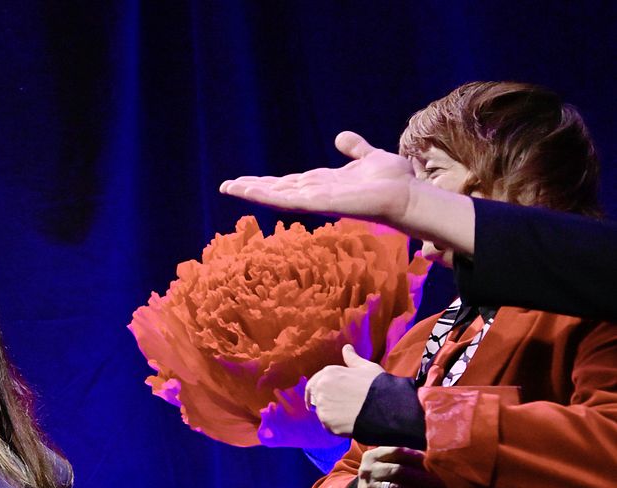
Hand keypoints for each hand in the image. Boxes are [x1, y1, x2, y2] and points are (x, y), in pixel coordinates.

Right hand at [220, 132, 414, 223]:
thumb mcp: (370, 157)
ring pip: (275, 195)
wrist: (406, 195)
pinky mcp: (317, 203)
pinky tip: (247, 190)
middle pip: (276, 190)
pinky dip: (264, 195)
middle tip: (227, 186)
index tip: (246, 180)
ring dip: (251, 191)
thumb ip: (355, 149)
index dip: (267, 182)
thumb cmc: (393, 182)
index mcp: (323, 184)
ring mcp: (314, 199)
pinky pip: (285, 199)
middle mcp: (315, 193)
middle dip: (252, 188)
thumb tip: (341, 137)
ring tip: (228, 187)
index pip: (288, 183)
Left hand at [306, 344, 383, 435]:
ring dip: (330, 413)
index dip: (317, 389)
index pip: (315, 382)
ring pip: (322, 411)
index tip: (316, 396)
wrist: (386, 406)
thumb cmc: (378, 385)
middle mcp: (321, 388)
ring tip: (347, 415)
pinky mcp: (327, 421)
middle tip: (333, 408)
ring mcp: (323, 405)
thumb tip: (346, 348)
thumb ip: (352, 359)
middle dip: (323, 401)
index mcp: (328, 373)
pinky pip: (327, 425)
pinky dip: (335, 425)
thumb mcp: (366, 367)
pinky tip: (348, 423)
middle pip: (316, 397)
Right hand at [355, 446, 445, 487]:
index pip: (396, 452)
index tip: (430, 460)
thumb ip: (403, 455)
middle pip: (398, 471)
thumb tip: (430, 455)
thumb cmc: (383, 472)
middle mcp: (369, 472)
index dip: (415, 455)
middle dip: (421, 476)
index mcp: (372, 457)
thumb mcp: (386, 459)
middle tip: (438, 481)